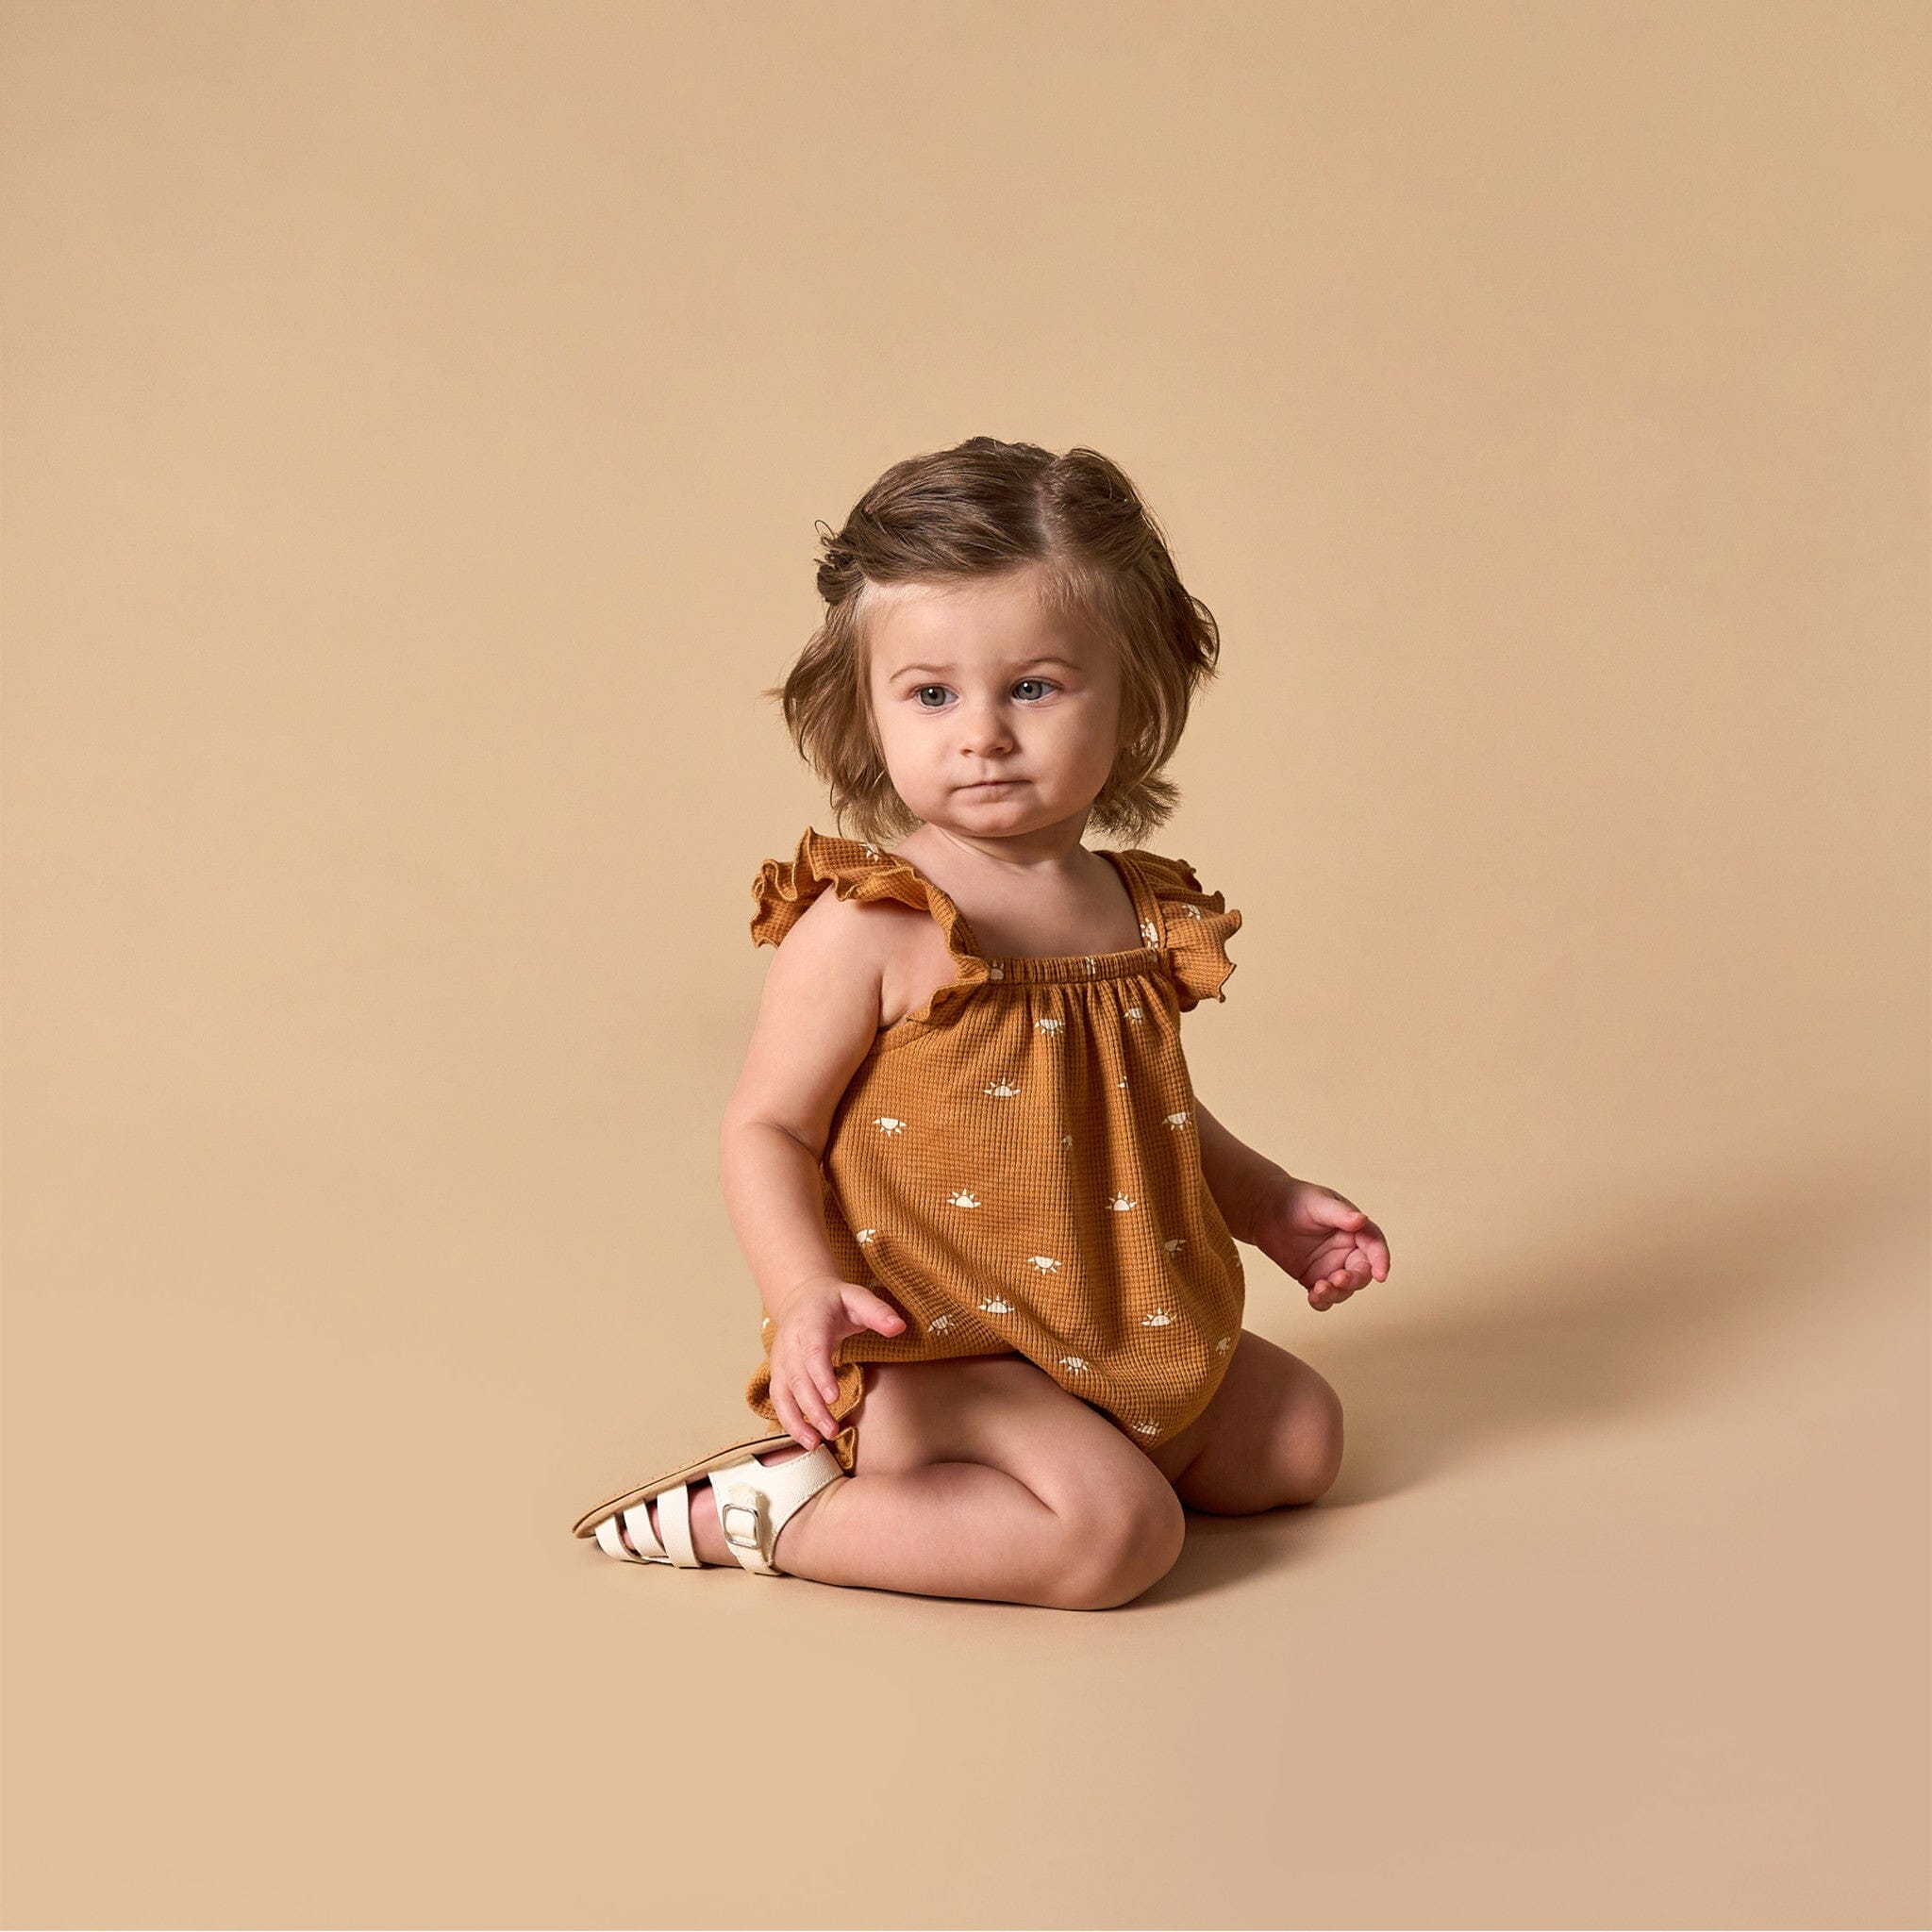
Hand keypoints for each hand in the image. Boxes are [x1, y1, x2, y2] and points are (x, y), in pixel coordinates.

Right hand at [765, 1274, 905, 1448]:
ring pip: (783, 1394)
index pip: (813, 1351)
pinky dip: (788, 1422)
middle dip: (812, 1407)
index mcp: (810, 1322)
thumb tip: (898, 1327)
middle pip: (797, 1378)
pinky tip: (805, 1439)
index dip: (820, 1375)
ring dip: (796, 1420)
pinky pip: (778, 1401)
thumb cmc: (834, 1302)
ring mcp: (780, 1360)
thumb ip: (878, 1312)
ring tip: (814, 1443)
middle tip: (832, 1429)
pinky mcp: (778, 1374)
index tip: (833, 1397)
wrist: (802, 1299)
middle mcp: (790, 1343)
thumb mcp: (858, 1298)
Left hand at [1249, 1175, 1389, 1311]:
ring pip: (1345, 1289)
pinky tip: (1313, 1296)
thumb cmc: (1296, 1200)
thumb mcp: (1319, 1203)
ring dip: (1337, 1293)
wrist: (1265, 1210)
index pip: (1375, 1246)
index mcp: (1355, 1230)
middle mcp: (1347, 1250)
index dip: (1381, 1260)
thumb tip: (1362, 1220)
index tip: (1380, 1275)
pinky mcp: (1314, 1278)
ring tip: (1319, 1288)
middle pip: (1362, 1273)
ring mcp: (1331, 1267)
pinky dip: (1322, 1301)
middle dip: (1354, 1280)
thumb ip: (1341, 1214)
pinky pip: (1324, 1297)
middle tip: (1338, 1279)